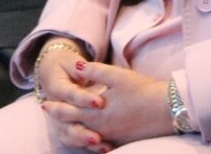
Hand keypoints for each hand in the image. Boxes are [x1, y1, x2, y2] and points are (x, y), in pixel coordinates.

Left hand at [41, 60, 170, 149]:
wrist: (166, 109)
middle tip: (51, 114)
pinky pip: (100, 142)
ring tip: (68, 125)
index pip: (68, 112)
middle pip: (73, 126)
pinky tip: (92, 134)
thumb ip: (93, 71)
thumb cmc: (142, 90)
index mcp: (95, 113)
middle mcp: (100, 129)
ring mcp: (111, 137)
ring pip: (85, 136)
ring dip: (74, 129)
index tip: (44, 104)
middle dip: (61, 119)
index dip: (55, 107)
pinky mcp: (122, 140)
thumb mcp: (116, 76)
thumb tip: (76, 67)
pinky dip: (91, 137)